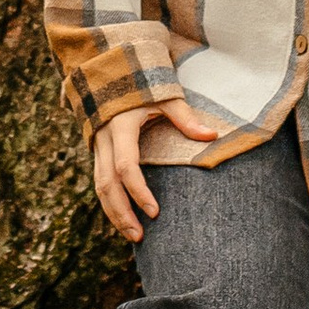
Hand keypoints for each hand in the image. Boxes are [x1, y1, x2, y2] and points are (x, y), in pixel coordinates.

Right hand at [92, 94, 223, 240]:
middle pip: (107, 184)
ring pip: (100, 187)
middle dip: (122, 213)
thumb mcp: (164, 96)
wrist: (111, 71)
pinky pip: (100, 182)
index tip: (155, 212)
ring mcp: (97, 146)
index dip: (139, 191)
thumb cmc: (142, 83)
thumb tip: (211, 136)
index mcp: (120, 126)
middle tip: (140, 237)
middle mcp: (104, 139)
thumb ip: (185, 117)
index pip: (126, 167)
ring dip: (114, 213)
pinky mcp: (97, 152)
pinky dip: (111, 203)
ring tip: (134, 236)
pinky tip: (125, 219)